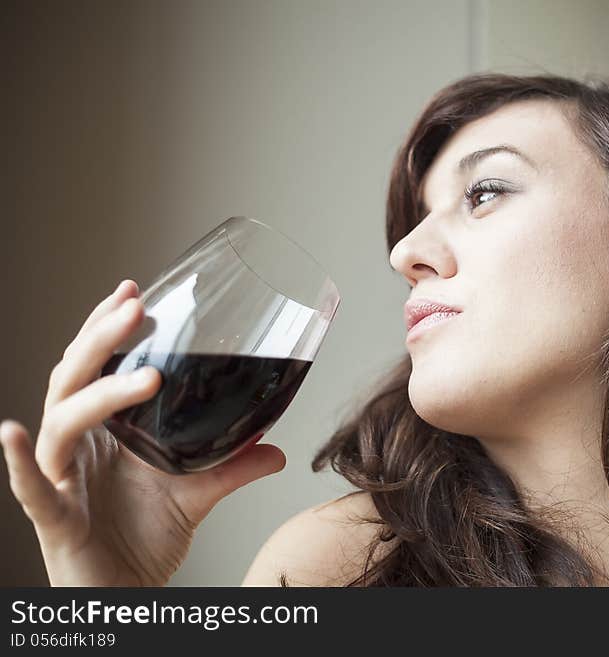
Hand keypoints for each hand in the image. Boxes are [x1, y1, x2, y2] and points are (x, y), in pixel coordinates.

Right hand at [1, 280, 285, 585]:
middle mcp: (78, 445)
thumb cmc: (145, 537)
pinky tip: (10, 430)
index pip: (99, 366)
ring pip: (62, 421)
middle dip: (101, 339)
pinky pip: (30, 486)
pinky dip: (16, 460)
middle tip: (134, 308)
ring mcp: (61, 477)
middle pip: (76, 378)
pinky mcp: (53, 517)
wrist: (126, 593)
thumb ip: (233, 468)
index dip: (108, 329)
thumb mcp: (197, 495)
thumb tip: (277, 448)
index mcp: (106, 431)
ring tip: (145, 376)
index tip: (132, 289)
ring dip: (98, 393)